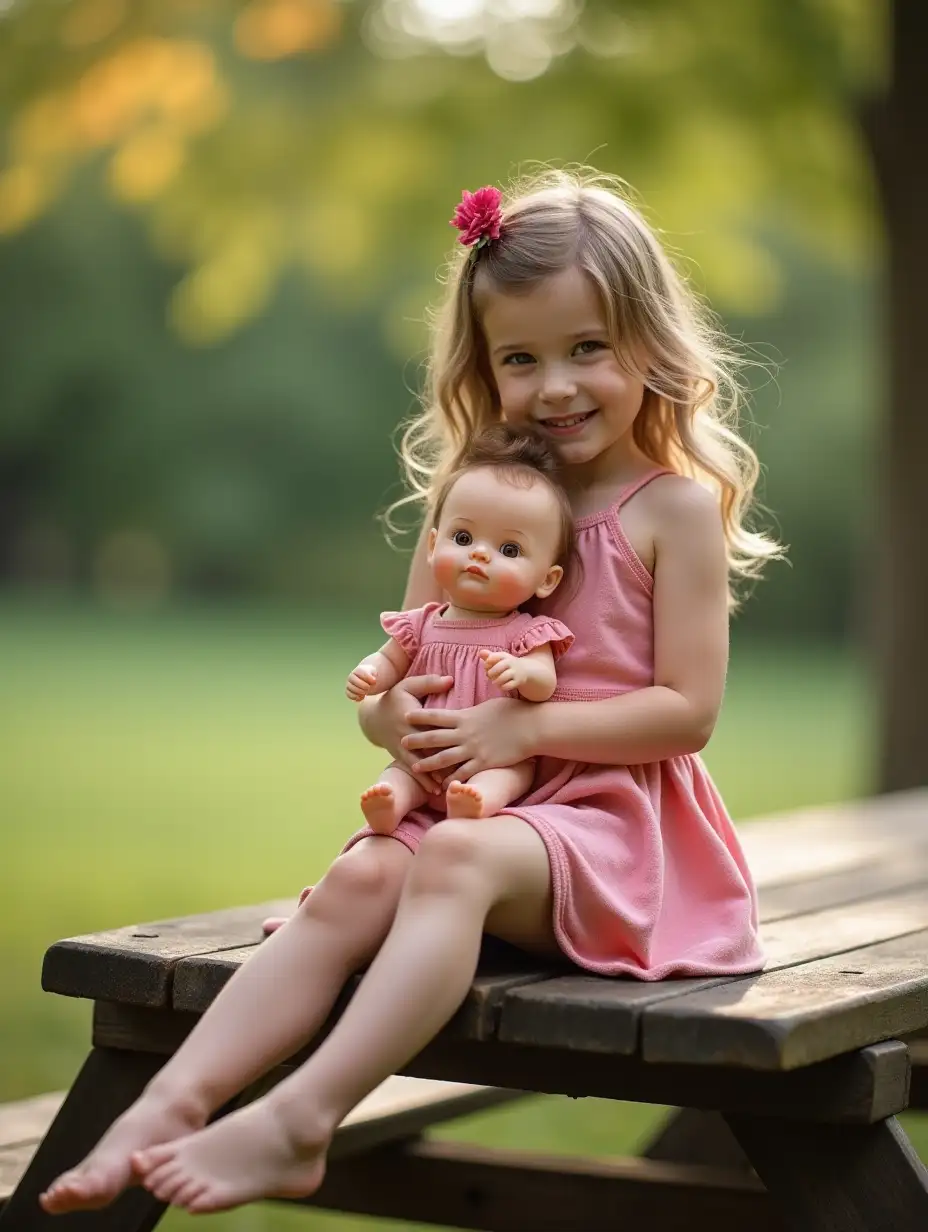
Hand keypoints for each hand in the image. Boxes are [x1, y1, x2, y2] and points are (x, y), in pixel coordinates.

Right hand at [346, 663, 376, 701]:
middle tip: (369, 688)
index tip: (374, 681)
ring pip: (351, 688)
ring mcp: (349, 684)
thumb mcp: (374, 673)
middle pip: (354, 680)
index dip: (367, 677)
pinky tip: (362, 697)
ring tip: (366, 692)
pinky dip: (355, 697)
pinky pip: (349, 694)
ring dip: (359, 692)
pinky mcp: (348, 691)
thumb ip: (374, 674)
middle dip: (362, 685)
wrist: (367, 681)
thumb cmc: (371, 676)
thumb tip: (373, 680)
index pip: (360, 672)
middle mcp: (351, 677)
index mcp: (358, 670)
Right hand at [362, 674, 453, 793]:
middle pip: (426, 748)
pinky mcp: (401, 756)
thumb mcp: (409, 685)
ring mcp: (402, 748)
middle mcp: (406, 734)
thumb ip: (429, 683)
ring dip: (433, 774)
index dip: (446, 733)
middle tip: (460, 768)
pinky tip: (436, 789)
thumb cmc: (396, 698)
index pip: (431, 725)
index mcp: (410, 716)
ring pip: (420, 763)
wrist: (374, 718)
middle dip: (441, 759)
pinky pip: (414, 769)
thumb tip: (450, 680)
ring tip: (447, 785)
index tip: (463, 740)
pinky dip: (424, 779)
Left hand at [403, 696, 534, 786]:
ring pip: (445, 758)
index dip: (420, 716)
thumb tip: (465, 711)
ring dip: (428, 763)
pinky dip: (452, 779)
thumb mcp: (488, 706)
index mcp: (465, 717)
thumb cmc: (513, 712)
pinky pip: (463, 773)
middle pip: (435, 737)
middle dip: (417, 740)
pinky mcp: (483, 763)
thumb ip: (472, 712)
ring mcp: (473, 749)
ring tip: (414, 767)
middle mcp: (465, 734)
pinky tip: (443, 785)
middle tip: (401, 742)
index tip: (406, 716)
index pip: (437, 716)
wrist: (530, 727)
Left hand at [480, 649, 530, 693]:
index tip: (487, 666)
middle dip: (491, 673)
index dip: (487, 662)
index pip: (493, 657)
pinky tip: (501, 686)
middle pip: (498, 667)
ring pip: (503, 677)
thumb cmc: (507, 664)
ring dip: (496, 681)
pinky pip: (508, 686)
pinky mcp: (518, 681)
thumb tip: (480, 652)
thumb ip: (489, 656)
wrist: (525, 670)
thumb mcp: (499, 658)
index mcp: (504, 656)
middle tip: (490, 675)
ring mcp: (515, 672)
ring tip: (495, 682)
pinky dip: (502, 687)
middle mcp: (510, 663)